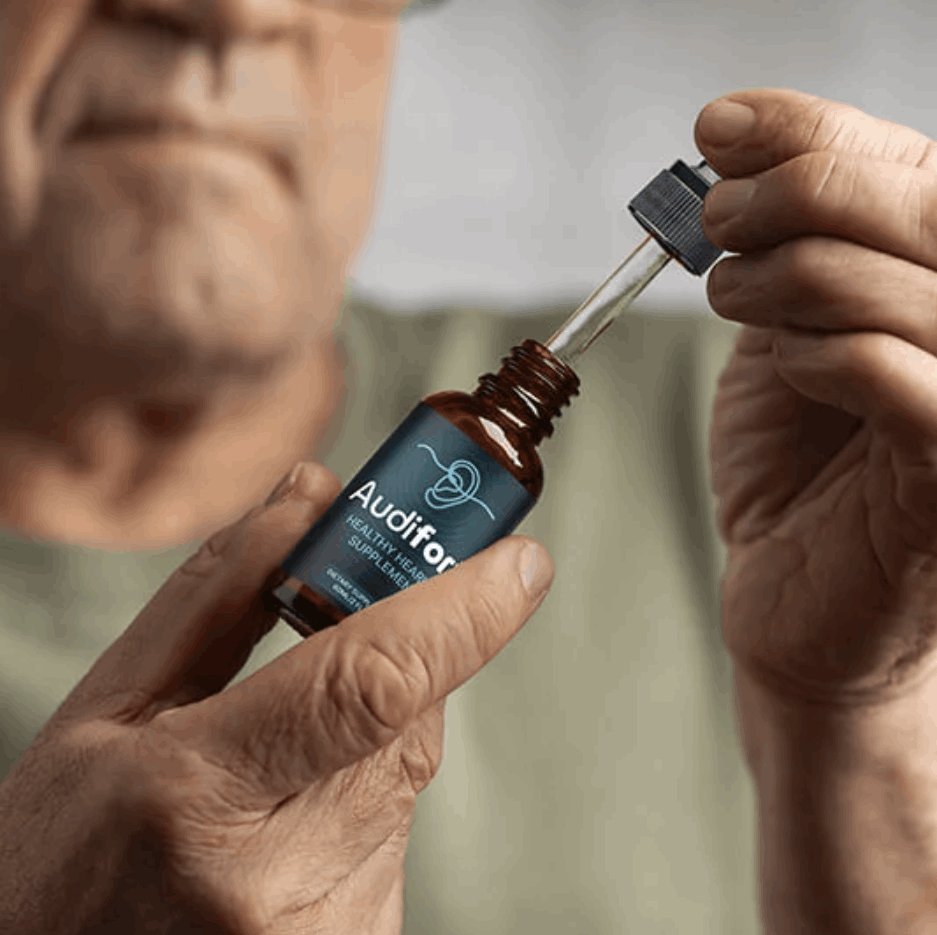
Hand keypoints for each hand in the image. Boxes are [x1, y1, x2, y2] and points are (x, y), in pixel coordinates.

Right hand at [0, 462, 552, 933]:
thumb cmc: (65, 857)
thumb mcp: (107, 712)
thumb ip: (218, 595)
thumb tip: (313, 497)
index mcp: (196, 797)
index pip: (372, 681)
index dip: (461, 609)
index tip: (519, 562)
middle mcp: (278, 880)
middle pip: (405, 715)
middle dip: (394, 652)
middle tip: (358, 615)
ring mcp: (332, 930)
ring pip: (405, 767)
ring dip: (363, 731)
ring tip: (268, 765)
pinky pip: (393, 826)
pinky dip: (358, 793)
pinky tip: (283, 823)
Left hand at [695, 89, 936, 704]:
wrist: (793, 592)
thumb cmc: (792, 466)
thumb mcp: (786, 331)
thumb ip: (793, 248)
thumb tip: (742, 147)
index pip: (913, 168)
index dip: (815, 130)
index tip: (720, 126)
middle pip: (925, 206)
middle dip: (798, 192)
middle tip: (718, 220)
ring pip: (897, 284)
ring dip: (786, 277)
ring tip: (733, 296)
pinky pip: (892, 373)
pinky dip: (819, 353)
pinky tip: (788, 365)